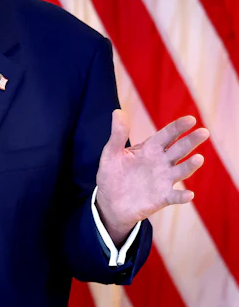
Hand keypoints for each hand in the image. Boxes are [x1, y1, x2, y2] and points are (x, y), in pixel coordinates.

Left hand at [95, 109, 208, 245]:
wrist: (109, 201)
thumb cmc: (112, 174)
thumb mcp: (111, 152)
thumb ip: (118, 134)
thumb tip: (118, 111)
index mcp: (150, 149)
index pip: (167, 135)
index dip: (178, 127)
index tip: (191, 119)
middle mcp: (161, 162)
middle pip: (179, 149)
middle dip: (191, 141)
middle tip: (204, 132)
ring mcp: (164, 180)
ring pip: (181, 171)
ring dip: (190, 166)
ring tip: (199, 158)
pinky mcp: (162, 197)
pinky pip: (175, 196)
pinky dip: (182, 196)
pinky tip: (189, 194)